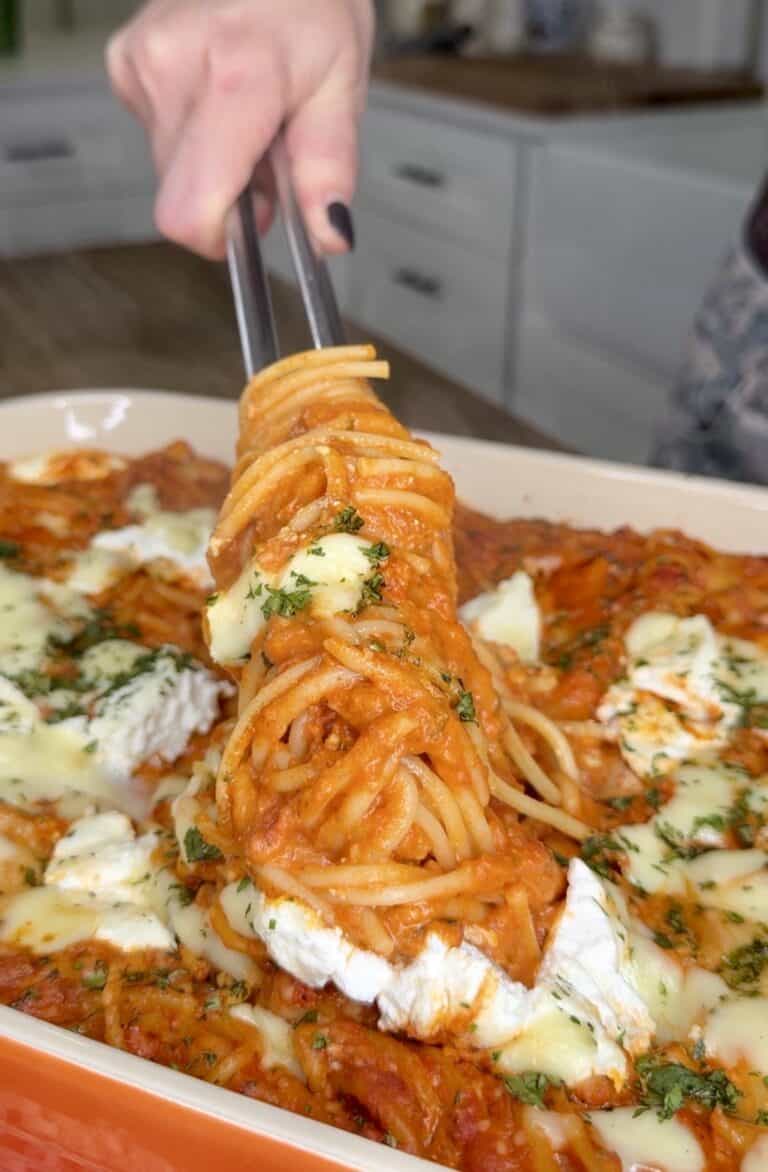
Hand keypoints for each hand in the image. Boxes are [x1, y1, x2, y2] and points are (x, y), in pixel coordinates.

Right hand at [107, 0, 372, 258]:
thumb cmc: (312, 11)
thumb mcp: (342, 89)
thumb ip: (328, 169)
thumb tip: (328, 237)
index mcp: (237, 79)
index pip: (190, 207)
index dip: (217, 237)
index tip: (250, 226)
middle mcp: (175, 67)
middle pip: (181, 196)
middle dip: (227, 198)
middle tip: (266, 155)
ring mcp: (142, 62)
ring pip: (169, 169)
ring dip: (212, 165)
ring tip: (247, 117)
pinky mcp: (124, 61)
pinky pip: (156, 135)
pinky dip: (192, 133)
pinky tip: (218, 95)